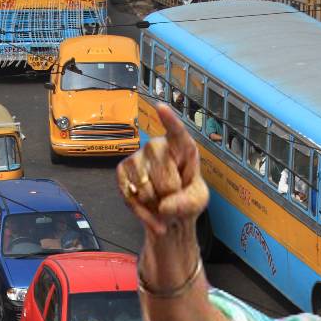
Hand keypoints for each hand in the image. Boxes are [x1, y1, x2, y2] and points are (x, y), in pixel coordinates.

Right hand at [117, 103, 209, 236]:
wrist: (169, 213)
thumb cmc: (186, 198)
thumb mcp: (198, 201)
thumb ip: (188, 203)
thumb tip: (165, 206)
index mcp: (182, 146)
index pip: (176, 131)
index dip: (169, 120)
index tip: (161, 107)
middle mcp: (157, 147)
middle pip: (165, 178)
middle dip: (171, 196)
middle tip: (173, 195)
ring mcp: (137, 158)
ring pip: (146, 190)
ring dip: (155, 204)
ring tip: (160, 200)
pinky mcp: (122, 172)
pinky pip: (130, 197)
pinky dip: (142, 212)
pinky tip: (149, 210)